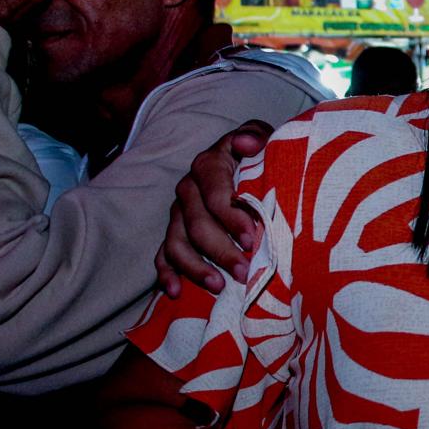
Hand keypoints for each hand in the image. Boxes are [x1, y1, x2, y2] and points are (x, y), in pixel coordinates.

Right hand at [156, 120, 274, 296]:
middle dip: (221, 251)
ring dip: (195, 267)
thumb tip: (246, 142)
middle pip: (197, 224)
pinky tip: (176, 292)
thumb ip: (257, 137)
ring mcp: (178, 212)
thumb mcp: (265, 139)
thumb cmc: (261, 155)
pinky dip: (167, 273)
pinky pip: (164, 253)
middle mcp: (189, 188)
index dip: (232, 218)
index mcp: (209, 165)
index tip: (252, 239)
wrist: (251, 162)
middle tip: (244, 272)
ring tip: (219, 287)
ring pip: (178, 242)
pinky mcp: (175, 231)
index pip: (216, 195)